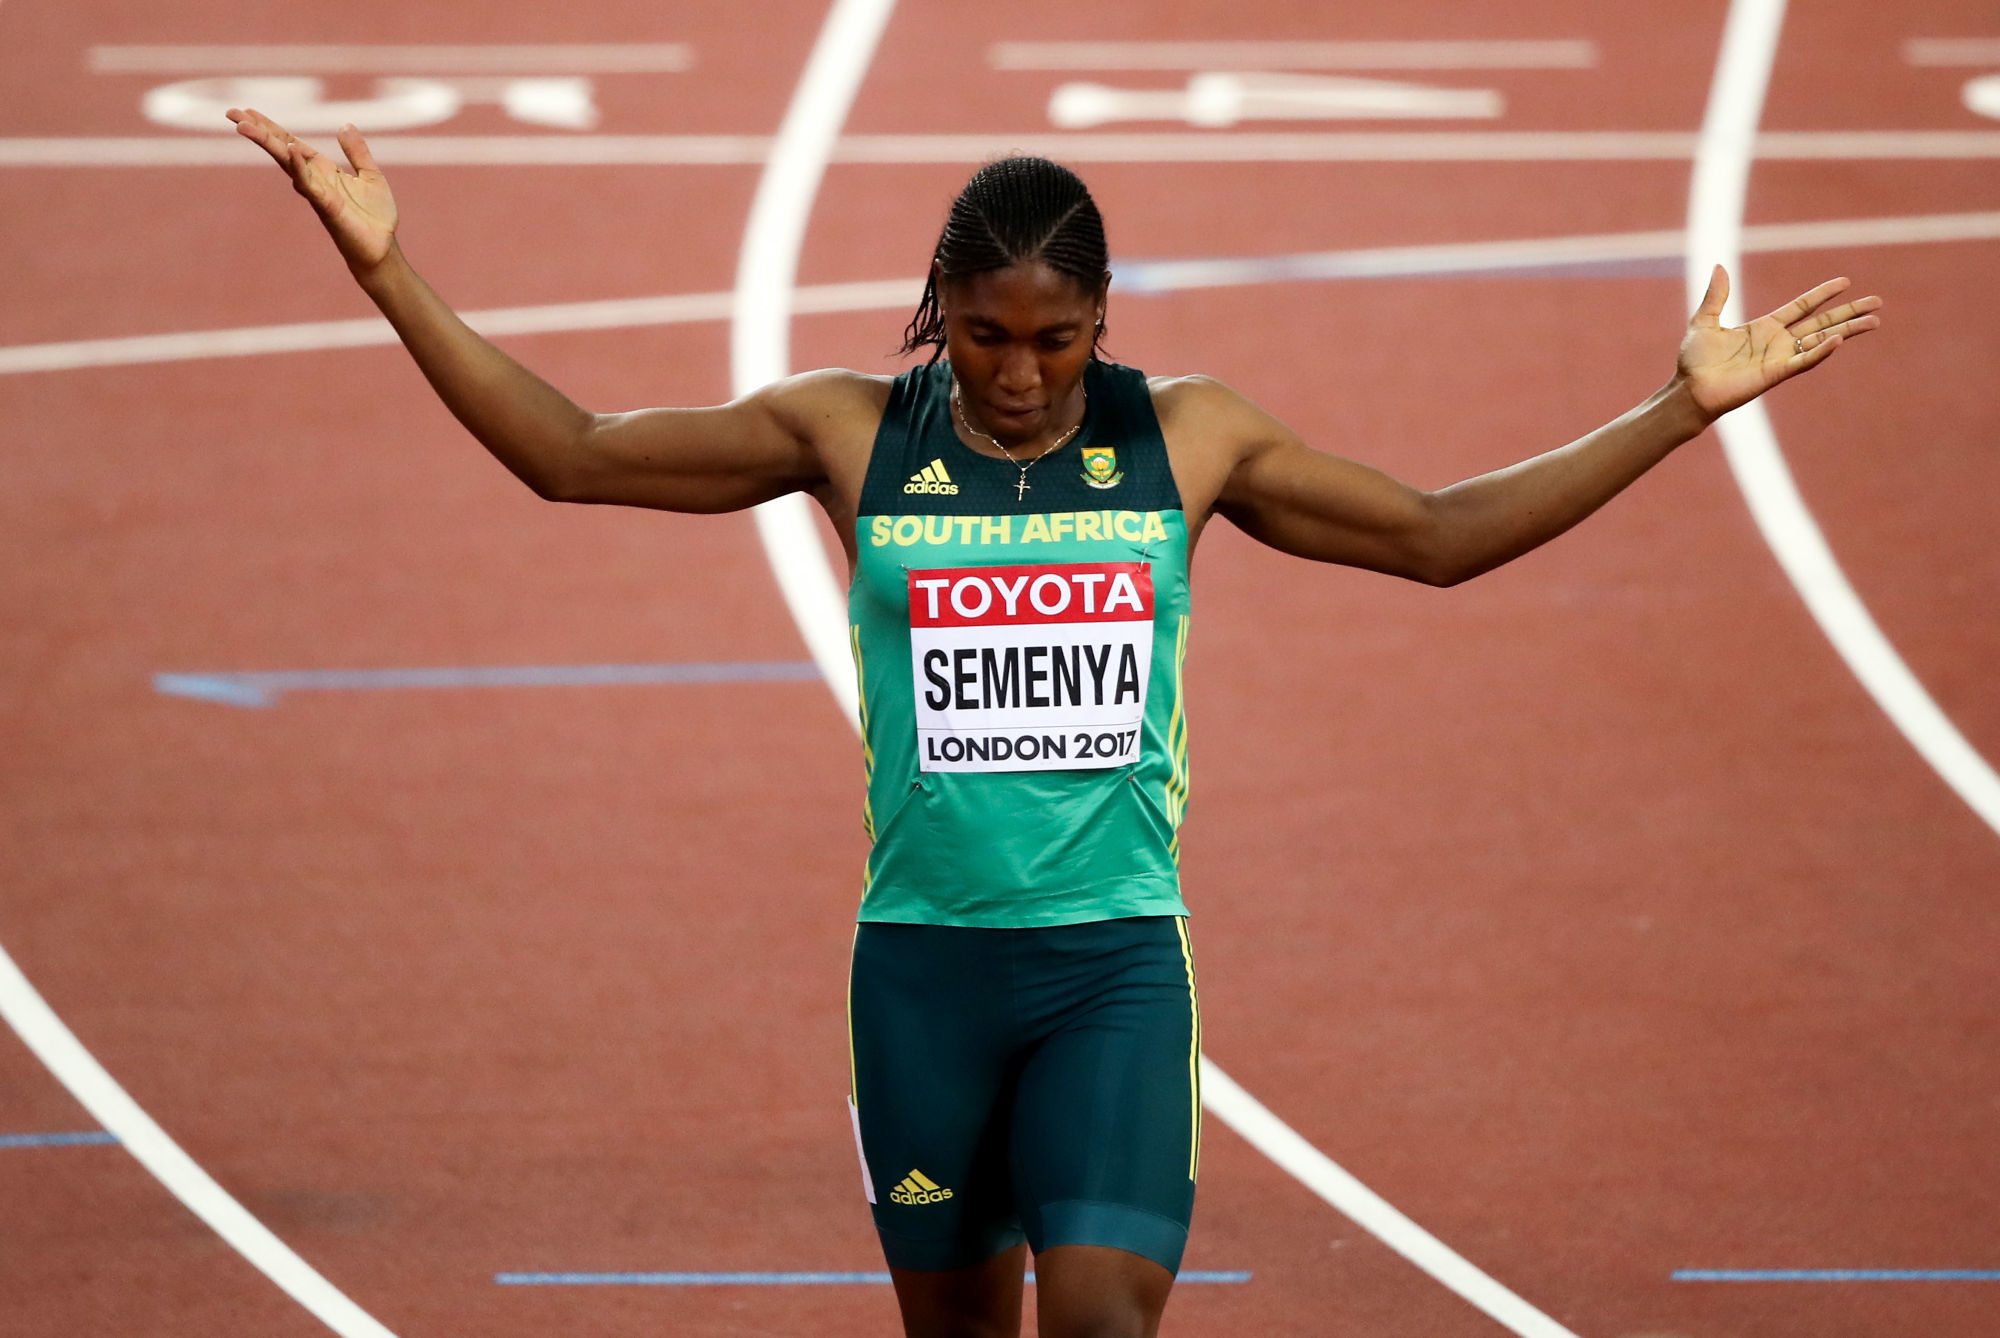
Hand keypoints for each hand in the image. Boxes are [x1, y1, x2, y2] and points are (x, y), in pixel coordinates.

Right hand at [226, 108, 397, 275]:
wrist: (382, 248)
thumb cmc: (375, 217)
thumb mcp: (370, 175)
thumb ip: (357, 152)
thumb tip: (344, 125)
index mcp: (323, 170)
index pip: (290, 143)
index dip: (270, 127)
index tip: (247, 111)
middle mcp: (314, 179)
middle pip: (281, 150)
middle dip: (257, 131)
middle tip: (231, 113)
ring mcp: (317, 192)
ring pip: (287, 163)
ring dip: (268, 144)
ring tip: (245, 126)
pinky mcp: (327, 206)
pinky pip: (310, 184)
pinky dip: (300, 167)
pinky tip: (291, 149)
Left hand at [1676, 266, 1881, 421]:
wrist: (1689, 390)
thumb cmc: (1695, 361)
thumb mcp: (1704, 321)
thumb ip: (1716, 296)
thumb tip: (1719, 266)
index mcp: (1765, 328)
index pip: (1802, 307)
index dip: (1823, 294)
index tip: (1845, 282)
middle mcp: (1778, 342)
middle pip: (1822, 323)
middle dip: (1849, 312)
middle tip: (1877, 302)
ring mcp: (1780, 358)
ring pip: (1822, 341)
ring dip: (1848, 331)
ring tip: (1874, 321)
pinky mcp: (1776, 374)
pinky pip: (1804, 361)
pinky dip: (1822, 350)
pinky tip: (1839, 339)